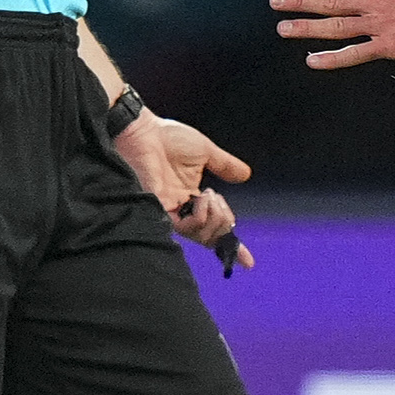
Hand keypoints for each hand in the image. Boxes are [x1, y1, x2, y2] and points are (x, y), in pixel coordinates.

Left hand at [117, 113, 255, 263]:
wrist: (145, 131)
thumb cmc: (168, 138)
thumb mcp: (206, 152)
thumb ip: (225, 165)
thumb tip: (245, 175)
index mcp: (191, 200)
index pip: (213, 229)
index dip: (232, 247)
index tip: (249, 262)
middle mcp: (181, 211)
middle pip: (211, 236)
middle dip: (225, 221)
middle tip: (219, 199)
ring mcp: (169, 212)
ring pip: (201, 234)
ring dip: (215, 216)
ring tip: (210, 195)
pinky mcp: (159, 210)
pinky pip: (185, 227)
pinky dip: (200, 215)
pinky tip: (201, 197)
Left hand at [275, 0, 394, 67]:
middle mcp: (375, 1)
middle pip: (329, 0)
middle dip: (299, 0)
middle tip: (273, 1)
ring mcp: (380, 24)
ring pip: (335, 26)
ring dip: (306, 27)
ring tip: (282, 27)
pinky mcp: (391, 46)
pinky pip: (355, 53)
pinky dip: (332, 59)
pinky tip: (312, 61)